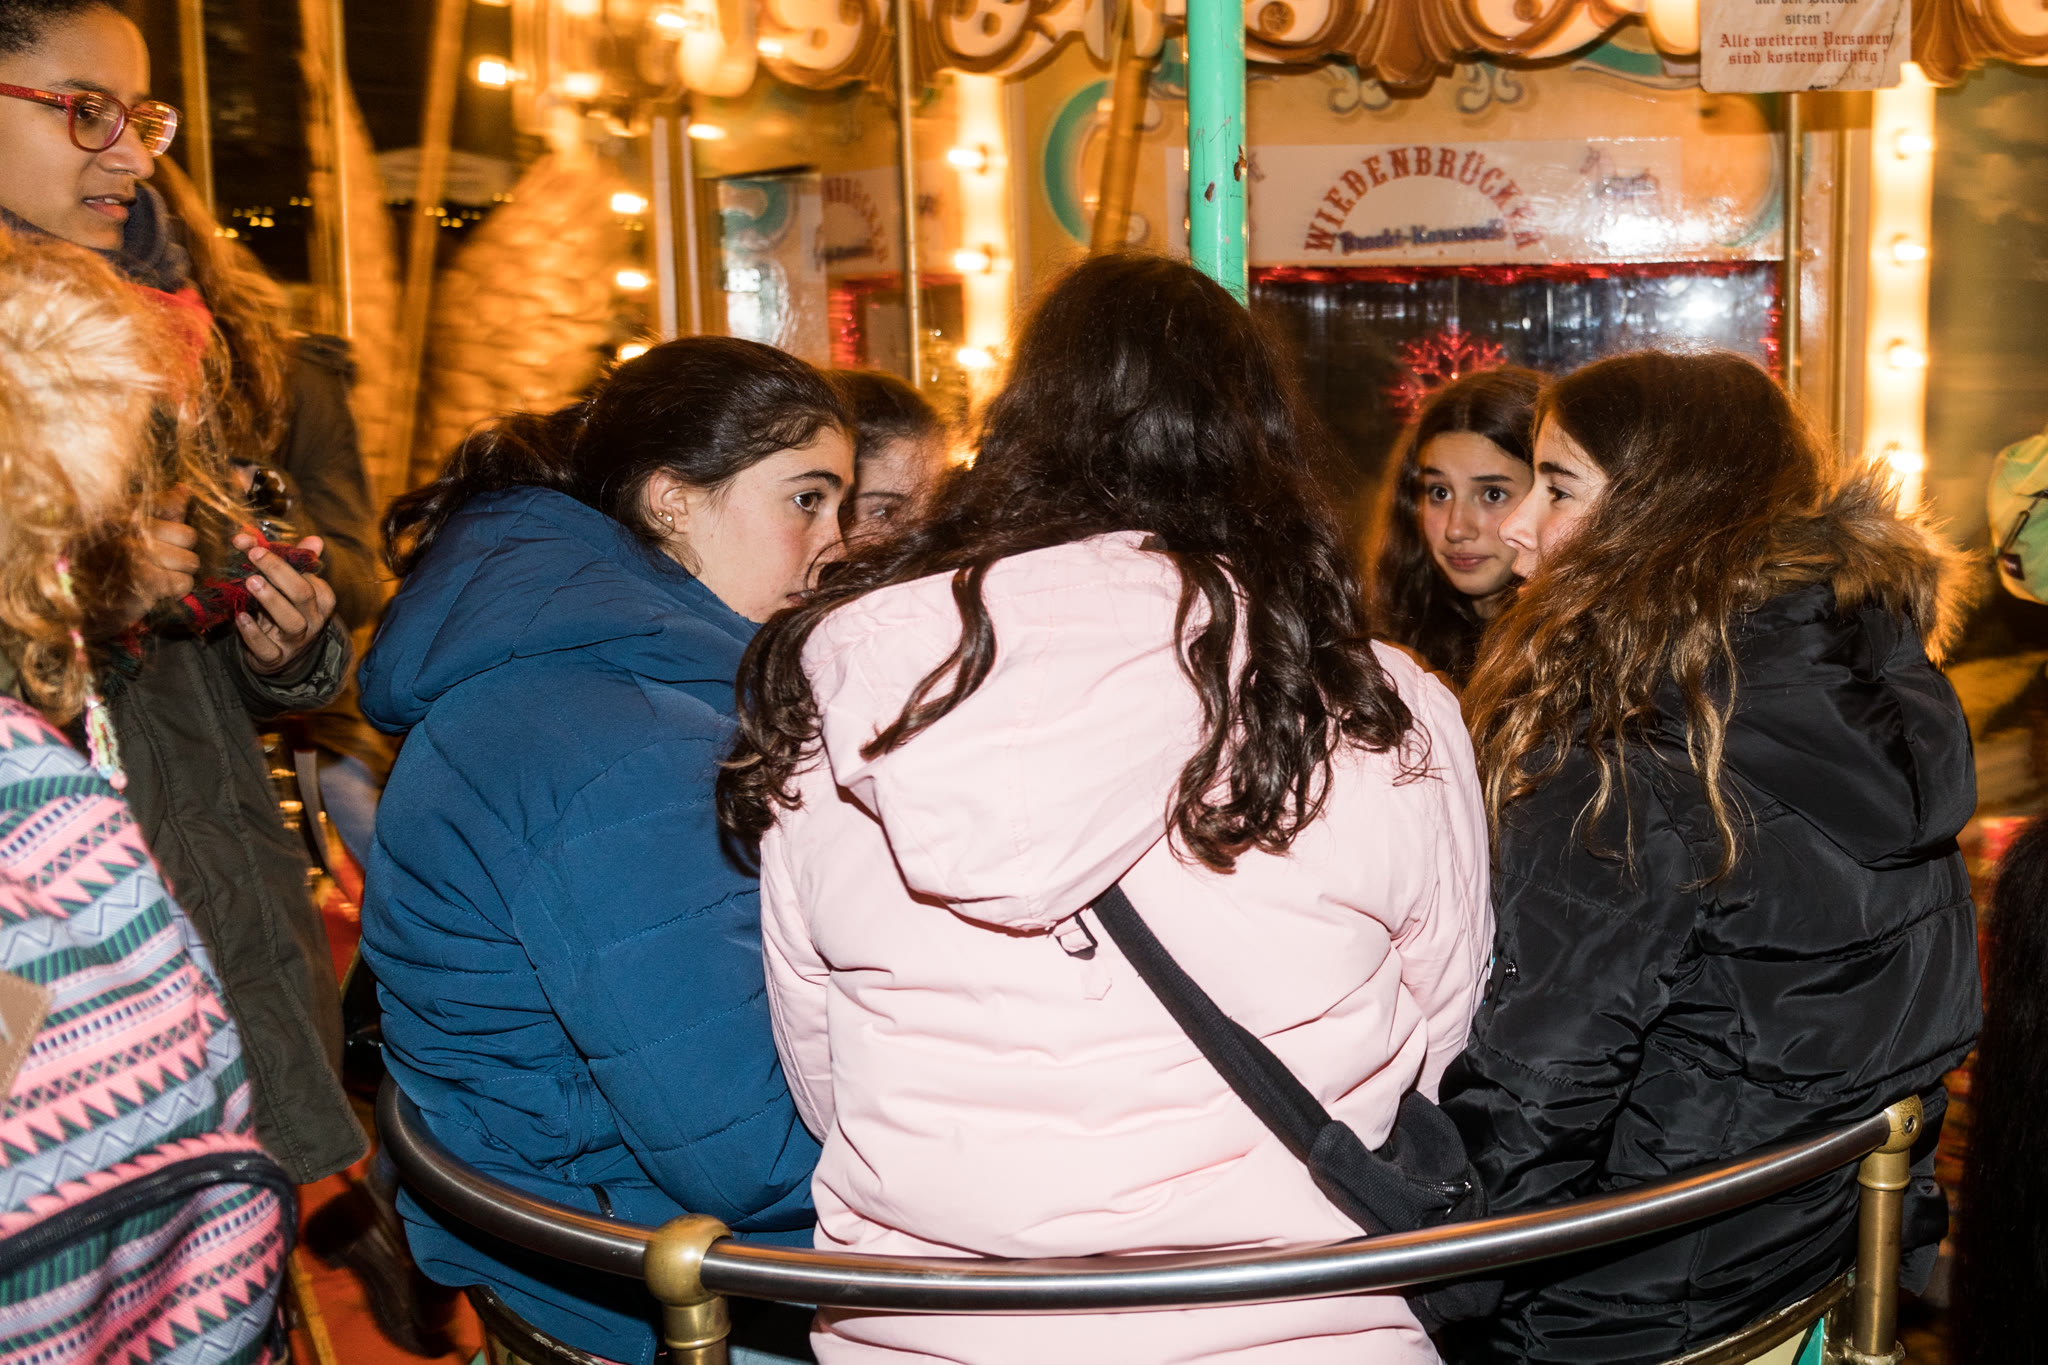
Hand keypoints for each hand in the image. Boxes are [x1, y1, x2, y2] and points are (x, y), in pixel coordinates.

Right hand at [122, 487, 200, 624]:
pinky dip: (176, 590)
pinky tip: (157, 590)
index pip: (171, 504)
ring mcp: (133, 551)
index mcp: (123, 510)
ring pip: (190, 560)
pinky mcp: (141, 578)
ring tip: (157, 576)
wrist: (84, 603)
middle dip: (181, 554)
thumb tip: (184, 489)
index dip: (175, 525)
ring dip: (179, 573)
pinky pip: (184, 582)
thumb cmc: (111, 564)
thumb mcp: (127, 530)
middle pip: (188, 535)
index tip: (163, 538)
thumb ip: (159, 509)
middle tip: (160, 563)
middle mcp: (127, 526)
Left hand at [233, 532, 336, 675]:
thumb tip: (315, 539)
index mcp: (321, 599)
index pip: (308, 574)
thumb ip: (296, 562)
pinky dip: (253, 633)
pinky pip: (268, 648)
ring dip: (271, 600)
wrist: (280, 657)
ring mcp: (296, 641)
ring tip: (250, 581)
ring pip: (291, 621)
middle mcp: (313, 620)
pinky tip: (240, 617)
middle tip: (254, 554)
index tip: (256, 544)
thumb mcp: (290, 589)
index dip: (285, 557)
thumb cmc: (285, 613)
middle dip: (279, 571)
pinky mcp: (276, 659)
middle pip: (303, 594)